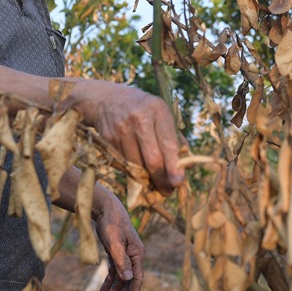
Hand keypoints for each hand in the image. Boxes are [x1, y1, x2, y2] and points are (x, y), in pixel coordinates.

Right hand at [68, 81, 183, 194]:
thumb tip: (185, 167)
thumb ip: (172, 138)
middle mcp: (139, 118)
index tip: (179, 182)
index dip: (174, 167)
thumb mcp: (159, 114)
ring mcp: (121, 128)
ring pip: (137, 165)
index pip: (169, 144)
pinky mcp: (108, 139)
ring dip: (146, 179)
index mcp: (157, 110)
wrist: (106, 99)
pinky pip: (123, 163)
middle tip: (168, 191)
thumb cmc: (142, 110)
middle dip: (162, 179)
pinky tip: (137, 171)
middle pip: (152, 159)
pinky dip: (132, 171)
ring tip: (153, 183)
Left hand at [94, 190, 143, 290]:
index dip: (133, 290)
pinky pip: (114, 270)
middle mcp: (133, 255)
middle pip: (129, 279)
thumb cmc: (111, 224)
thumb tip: (128, 279)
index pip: (137, 277)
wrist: (105, 209)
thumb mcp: (115, 243)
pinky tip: (104, 289)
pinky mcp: (116, 252)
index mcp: (137, 253)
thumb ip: (121, 261)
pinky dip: (109, 280)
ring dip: (114, 288)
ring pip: (121, 276)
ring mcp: (125, 254)